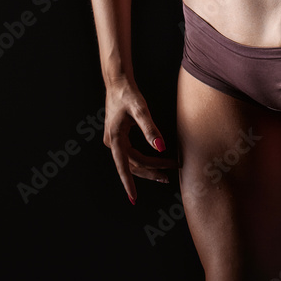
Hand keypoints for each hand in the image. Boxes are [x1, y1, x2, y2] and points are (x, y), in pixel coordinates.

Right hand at [103, 77, 178, 202]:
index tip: (134, 199)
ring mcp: (114, 140)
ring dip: (149, 166)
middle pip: (132, 164)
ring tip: (166, 172)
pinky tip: (155, 160)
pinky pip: (131, 153)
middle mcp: (112, 142)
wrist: (117, 81)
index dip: (129, 184)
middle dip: (150, 171)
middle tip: (169, 176)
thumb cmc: (128, 93)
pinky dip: (143, 159)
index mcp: (115, 138)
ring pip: (132, 160)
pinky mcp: (118, 136)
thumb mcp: (141, 109)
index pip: (124, 166)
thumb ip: (151, 129)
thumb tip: (161, 147)